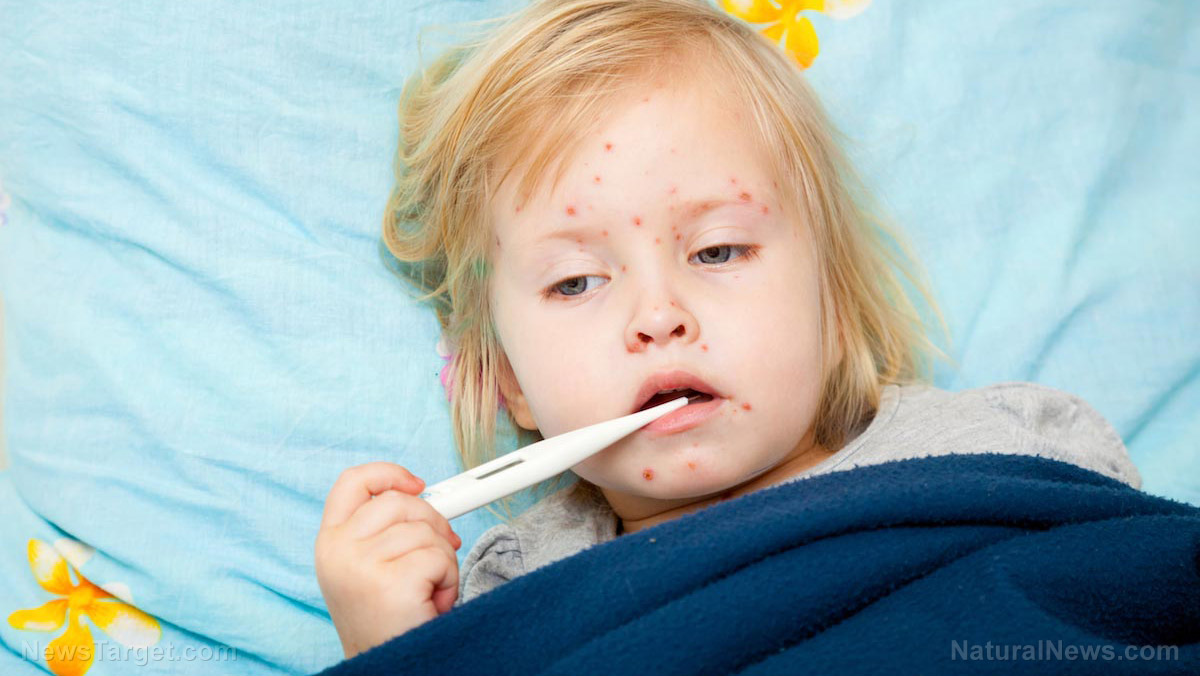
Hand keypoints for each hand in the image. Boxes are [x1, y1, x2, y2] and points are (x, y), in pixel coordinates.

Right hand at [315, 462, 462, 658]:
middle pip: (400, 502)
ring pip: (426, 530)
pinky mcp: (390, 583)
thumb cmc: (388, 620)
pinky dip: (449, 580)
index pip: (352, 481)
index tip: (417, 484)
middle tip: (437, 555)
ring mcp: (360, 565)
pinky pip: (440, 557)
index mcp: (330, 541)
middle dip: (432, 524)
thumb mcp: (371, 566)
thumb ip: (385, 528)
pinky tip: (432, 603)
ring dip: (442, 560)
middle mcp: (337, 550)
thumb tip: (425, 495)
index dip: (388, 474)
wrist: (389, 669)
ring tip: (427, 591)